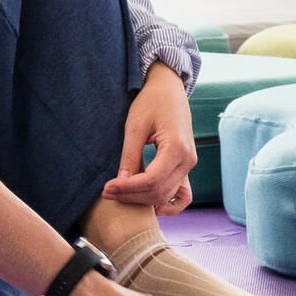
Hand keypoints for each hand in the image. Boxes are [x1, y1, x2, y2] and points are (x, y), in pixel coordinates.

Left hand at [106, 62, 197, 213]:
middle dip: (131, 196)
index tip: (106, 188)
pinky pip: (183, 195)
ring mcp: (189, 164)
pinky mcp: (186, 166)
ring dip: (143, 200)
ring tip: (120, 194)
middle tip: (107, 192)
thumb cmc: (152, 102)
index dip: (127, 188)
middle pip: (158, 192)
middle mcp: (188, 160)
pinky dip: (169, 204)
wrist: (169, 89)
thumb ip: (130, 156)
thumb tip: (120, 183)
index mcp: (177, 147)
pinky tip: (150, 206)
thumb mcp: (136, 125)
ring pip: (167, 195)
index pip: (151, 180)